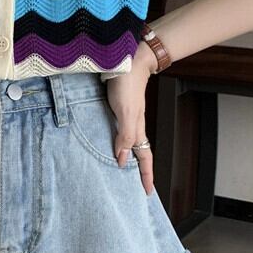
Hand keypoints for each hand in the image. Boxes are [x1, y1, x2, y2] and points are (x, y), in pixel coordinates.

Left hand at [105, 41, 156, 194]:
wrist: (126, 60)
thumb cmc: (126, 84)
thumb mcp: (125, 113)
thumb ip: (125, 136)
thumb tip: (122, 161)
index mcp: (138, 129)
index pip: (145, 157)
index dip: (146, 175)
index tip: (147, 193)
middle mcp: (133, 125)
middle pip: (138, 153)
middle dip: (138, 171)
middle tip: (132, 187)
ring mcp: (126, 117)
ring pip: (127, 143)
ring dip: (125, 158)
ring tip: (118, 171)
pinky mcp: (117, 109)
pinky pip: (118, 132)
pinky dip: (116, 143)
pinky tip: (106, 145)